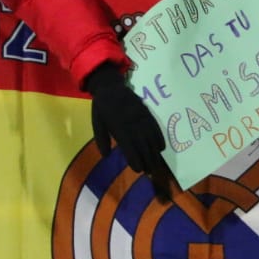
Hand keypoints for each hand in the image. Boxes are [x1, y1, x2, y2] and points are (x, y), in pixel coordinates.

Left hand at [86, 63, 172, 200]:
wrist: (110, 86)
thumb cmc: (102, 108)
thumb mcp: (97, 123)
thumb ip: (101, 139)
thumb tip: (106, 156)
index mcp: (117, 126)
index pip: (128, 145)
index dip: (134, 158)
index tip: (138, 169)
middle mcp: (131, 122)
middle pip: (142, 144)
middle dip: (147, 159)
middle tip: (151, 172)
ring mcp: (141, 117)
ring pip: (150, 137)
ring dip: (154, 152)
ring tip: (157, 164)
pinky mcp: (147, 113)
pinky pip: (155, 127)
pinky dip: (159, 138)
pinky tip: (161, 148)